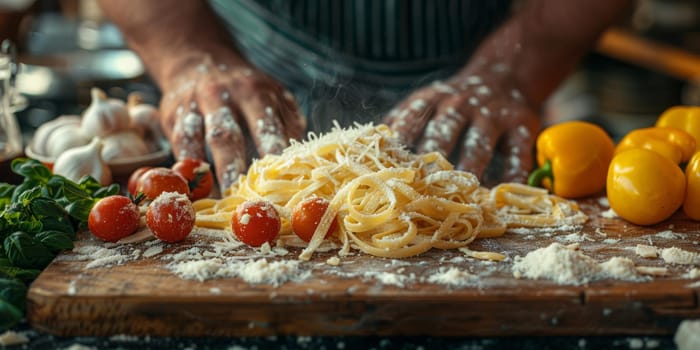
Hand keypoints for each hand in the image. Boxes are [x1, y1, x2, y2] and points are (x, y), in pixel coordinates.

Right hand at [159, 57, 305, 190]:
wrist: (201, 58)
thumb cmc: (247, 88)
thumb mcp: (274, 93)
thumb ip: (289, 122)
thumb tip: (301, 157)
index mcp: (254, 91)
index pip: (264, 125)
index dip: (271, 152)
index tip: (280, 179)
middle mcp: (221, 95)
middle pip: (226, 136)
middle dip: (233, 169)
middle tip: (242, 199)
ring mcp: (193, 105)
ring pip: (195, 140)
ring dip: (204, 171)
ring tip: (215, 199)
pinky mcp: (172, 115)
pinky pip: (177, 143)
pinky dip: (184, 166)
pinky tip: (192, 188)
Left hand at [384, 65, 539, 183]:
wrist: (505, 73)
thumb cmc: (456, 100)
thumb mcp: (429, 99)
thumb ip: (403, 120)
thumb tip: (368, 145)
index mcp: (434, 98)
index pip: (412, 118)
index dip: (401, 143)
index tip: (389, 168)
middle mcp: (462, 103)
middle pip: (444, 131)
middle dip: (432, 159)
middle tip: (421, 188)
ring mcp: (493, 114)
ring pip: (479, 143)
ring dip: (469, 169)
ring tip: (461, 196)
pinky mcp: (522, 125)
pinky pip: (517, 152)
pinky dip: (512, 175)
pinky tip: (501, 197)